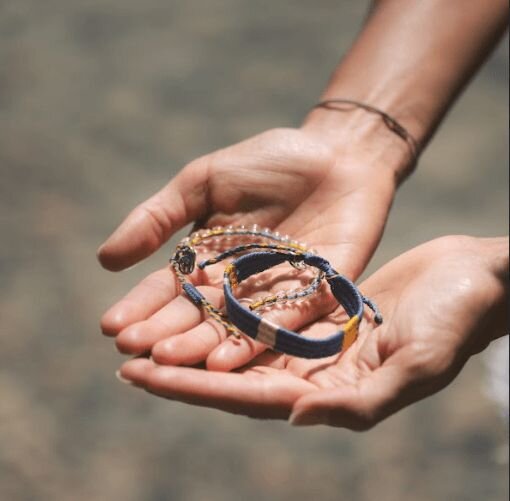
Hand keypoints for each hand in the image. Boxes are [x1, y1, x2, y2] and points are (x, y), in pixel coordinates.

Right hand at [99, 123, 407, 370]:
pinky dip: (254, 343)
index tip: (112, 326)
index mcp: (210, 259)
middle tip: (134, 353)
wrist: (337, 153)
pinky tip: (224, 362)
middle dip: (165, 334)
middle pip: (198, 316)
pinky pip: (282, 325)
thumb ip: (160, 217)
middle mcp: (239, 285)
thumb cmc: (269, 161)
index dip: (142, 307)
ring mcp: (276, 294)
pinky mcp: (316, 297)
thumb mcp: (204, 180)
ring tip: (168, 361)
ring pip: (233, 328)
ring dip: (200, 346)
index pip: (170, 290)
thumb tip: (105, 259)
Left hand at [117, 236, 507, 428]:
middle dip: (180, 370)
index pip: (249, 397)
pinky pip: (264, 314)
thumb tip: (294, 417)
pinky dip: (230, 312)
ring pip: (242, 345)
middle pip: (234, 376)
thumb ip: (361, 400)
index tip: (143, 376)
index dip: (193, 390)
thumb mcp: (416, 361)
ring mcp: (316, 342)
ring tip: (150, 333)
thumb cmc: (457, 319)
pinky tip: (199, 303)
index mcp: (333, 392)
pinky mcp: (318, 312)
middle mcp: (317, 372)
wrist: (474, 280)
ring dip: (198, 340)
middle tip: (126, 360)